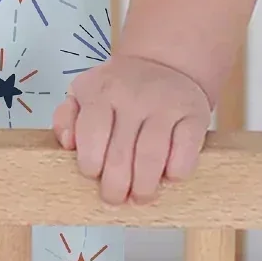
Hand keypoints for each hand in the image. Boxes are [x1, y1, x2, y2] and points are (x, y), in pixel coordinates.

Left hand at [52, 54, 213, 207]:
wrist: (166, 63)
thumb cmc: (119, 89)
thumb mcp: (84, 92)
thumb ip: (66, 118)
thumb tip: (67, 144)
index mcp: (102, 91)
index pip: (92, 135)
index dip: (90, 164)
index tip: (93, 175)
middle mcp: (134, 96)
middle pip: (121, 155)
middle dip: (115, 187)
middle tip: (115, 197)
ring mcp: (167, 105)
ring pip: (152, 158)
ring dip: (144, 188)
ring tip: (140, 196)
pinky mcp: (195, 115)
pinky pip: (184, 155)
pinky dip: (175, 174)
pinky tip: (167, 176)